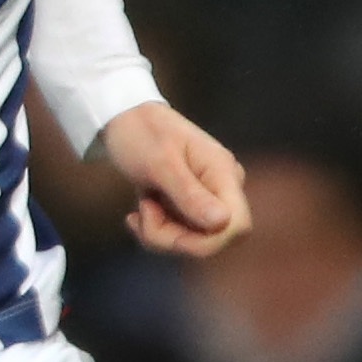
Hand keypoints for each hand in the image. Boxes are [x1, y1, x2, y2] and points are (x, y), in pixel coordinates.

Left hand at [99, 102, 249, 259]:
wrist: (124, 118)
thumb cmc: (141, 133)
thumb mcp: (161, 165)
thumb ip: (190, 195)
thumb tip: (223, 222)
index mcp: (223, 173)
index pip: (237, 227)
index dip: (206, 243)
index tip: (166, 230)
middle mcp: (223, 188)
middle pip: (212, 240)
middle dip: (172, 238)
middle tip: (143, 211)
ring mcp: (208, 198)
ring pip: (192, 241)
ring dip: (158, 233)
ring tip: (140, 204)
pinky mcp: (192, 206)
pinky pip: (180, 234)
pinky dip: (156, 230)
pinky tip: (138, 212)